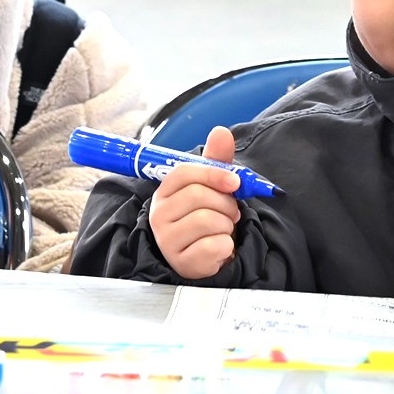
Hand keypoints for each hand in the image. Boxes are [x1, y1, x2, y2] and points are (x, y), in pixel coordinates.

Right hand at [147, 125, 244, 280]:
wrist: (208, 258)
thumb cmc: (208, 218)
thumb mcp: (212, 188)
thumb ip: (216, 162)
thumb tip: (221, 131)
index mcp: (164, 192)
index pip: (183, 173)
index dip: (213, 174)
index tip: (234, 182)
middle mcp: (158, 214)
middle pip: (198, 196)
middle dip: (225, 204)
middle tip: (231, 213)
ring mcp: (167, 240)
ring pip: (207, 220)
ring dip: (227, 225)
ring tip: (224, 229)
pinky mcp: (181, 262)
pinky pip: (213, 246)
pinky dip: (226, 246)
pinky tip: (220, 248)